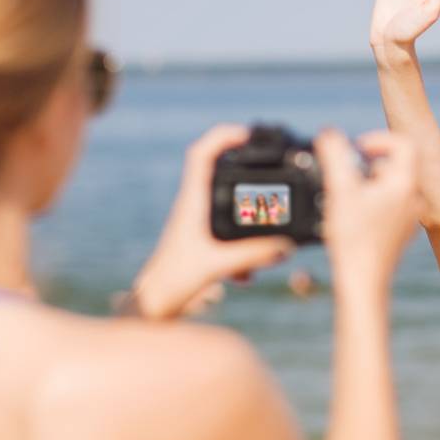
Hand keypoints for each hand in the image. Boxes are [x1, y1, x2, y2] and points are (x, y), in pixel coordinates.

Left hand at [130, 125, 295, 318]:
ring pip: (225, 197)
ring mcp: (197, 221)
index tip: (249, 135)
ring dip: (248, 206)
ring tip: (269, 219)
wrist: (153, 304)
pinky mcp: (203, 237)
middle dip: (244, 162)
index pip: (202, 155)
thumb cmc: (173, 282)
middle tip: (270, 162)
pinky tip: (252, 268)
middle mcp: (192, 206)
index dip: (224, 137)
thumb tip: (286, 246)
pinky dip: (246, 236)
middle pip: (216, 168)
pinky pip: (229, 224)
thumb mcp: (218, 267)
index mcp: (191, 203)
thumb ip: (253, 255)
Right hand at [316, 129, 420, 287]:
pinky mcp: (400, 230)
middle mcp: (413, 198)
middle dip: (369, 161)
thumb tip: (329, 133)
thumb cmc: (353, 238)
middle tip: (347, 171)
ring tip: (347, 193)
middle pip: (398, 163)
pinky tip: (352, 212)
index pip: (404, 144)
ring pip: (393, 184)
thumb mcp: (339, 189)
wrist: (363, 281)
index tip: (357, 148)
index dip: (379, 139)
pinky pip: (390, 203)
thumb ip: (334, 155)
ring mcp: (409, 216)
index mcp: (405, 184)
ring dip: (369, 180)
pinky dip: (372, 198)